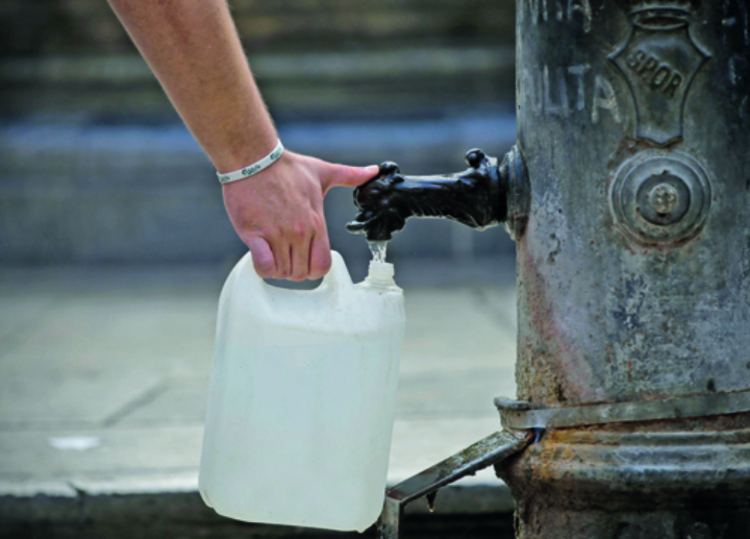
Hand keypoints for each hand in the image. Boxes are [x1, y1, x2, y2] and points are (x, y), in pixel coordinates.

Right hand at [222, 151, 378, 280]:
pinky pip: (263, 265)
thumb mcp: (322, 172)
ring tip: (271, 252)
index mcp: (316, 223)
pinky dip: (262, 267)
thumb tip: (373, 171)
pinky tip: (261, 254)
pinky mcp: (253, 234)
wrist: (254, 159)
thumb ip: (350, 175)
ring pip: (281, 271)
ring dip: (276, 268)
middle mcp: (299, 232)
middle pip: (300, 272)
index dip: (314, 269)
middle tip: (284, 255)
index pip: (322, 265)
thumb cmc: (285, 167)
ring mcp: (276, 234)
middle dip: (293, 269)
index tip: (305, 260)